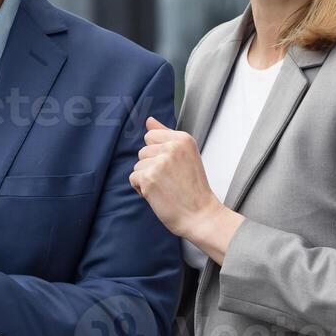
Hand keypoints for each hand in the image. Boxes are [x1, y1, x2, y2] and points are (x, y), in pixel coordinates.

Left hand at [130, 115, 242, 262]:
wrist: (201, 215)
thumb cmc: (194, 190)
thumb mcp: (185, 156)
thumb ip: (166, 135)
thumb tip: (149, 120)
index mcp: (183, 139)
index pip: (151, 135)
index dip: (158, 154)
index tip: (174, 167)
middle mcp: (171, 147)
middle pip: (143, 151)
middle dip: (152, 167)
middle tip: (171, 180)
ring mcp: (159, 162)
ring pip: (138, 165)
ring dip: (147, 178)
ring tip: (166, 188)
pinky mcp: (148, 178)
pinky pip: (133, 178)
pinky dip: (142, 189)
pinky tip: (159, 195)